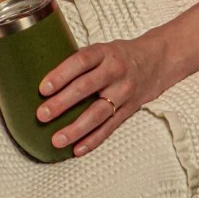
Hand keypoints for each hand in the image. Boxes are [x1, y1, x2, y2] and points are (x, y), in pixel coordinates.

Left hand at [36, 37, 161, 157]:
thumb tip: (44, 74)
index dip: (61, 74)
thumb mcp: (101, 48)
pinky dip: (93, 140)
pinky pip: (109, 127)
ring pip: (98, 113)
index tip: (43, 88)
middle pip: (86, 88)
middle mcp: (115, 72)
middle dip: (62, 103)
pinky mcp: (129, 110)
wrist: (156, 61)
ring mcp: (124, 92)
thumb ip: (80, 61)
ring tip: (56, 140)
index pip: (80, 61)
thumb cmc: (119, 55)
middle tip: (42, 115)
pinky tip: (77, 149)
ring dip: (76, 129)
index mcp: (104, 53)